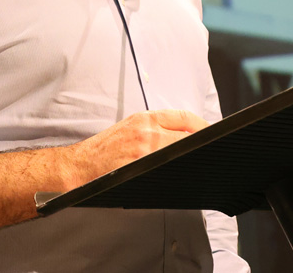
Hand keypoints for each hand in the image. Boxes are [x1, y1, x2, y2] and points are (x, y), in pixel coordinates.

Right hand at [62, 109, 207, 189]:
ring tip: (196, 162)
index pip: (184, 116)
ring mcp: (145, 152)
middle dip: (201, 142)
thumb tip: (183, 133)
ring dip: (190, 157)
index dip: (203, 125)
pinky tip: (179, 175)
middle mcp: (147, 132)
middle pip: (189, 135)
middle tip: (210, 150)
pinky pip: (168, 170)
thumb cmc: (104, 148)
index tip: (211, 131)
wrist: (80, 165)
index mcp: (145, 118)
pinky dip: (177, 171)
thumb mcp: (130, 127)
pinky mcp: (141, 169)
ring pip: (181, 152)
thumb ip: (156, 127)